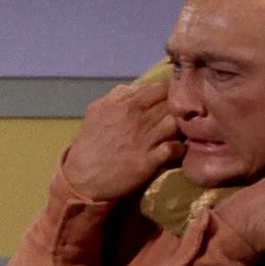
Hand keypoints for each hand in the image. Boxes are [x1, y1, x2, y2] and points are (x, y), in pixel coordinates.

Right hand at [61, 82, 184, 200]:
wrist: (82, 177)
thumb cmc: (90, 142)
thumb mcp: (97, 109)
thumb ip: (119, 95)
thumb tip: (139, 88)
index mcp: (127, 104)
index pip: (161, 88)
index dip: (170, 94)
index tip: (172, 102)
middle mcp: (139, 119)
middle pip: (172, 105)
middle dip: (179, 110)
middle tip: (181, 118)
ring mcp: (145, 140)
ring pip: (177, 124)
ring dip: (182, 128)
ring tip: (180, 133)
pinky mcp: (149, 161)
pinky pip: (175, 149)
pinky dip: (180, 148)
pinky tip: (176, 150)